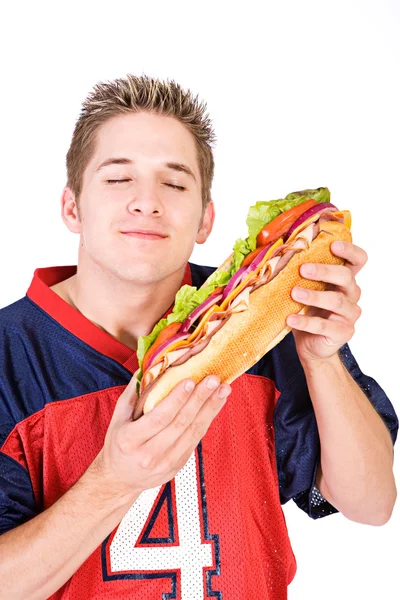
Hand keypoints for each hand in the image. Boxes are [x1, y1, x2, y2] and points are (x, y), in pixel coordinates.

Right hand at [94, 374, 230, 497]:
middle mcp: (149, 454)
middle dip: (200, 399)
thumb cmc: (118, 444)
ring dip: (211, 408)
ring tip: (223, 389)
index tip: (190, 380)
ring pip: (193, 432)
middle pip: (180, 423)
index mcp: (130, 440)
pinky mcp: (178, 465)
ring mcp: (166, 463)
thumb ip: (132, 394)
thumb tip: (148, 367)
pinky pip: (196, 439)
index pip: (158, 418)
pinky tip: (216, 404)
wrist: (120, 480)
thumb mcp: (117, 419)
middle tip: (214, 379)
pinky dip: (208, 420)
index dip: (176, 399)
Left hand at [286, 240, 367, 364]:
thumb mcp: (305, 289)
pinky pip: (324, 325)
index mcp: (345, 279)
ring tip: (294, 293)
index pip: (358, 260)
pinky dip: (305, 322)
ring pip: (336, 300)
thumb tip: (276, 256)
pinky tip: (290, 319)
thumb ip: (299, 274)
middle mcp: (351, 294)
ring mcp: (349, 314)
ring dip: (314, 295)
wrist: (310, 344)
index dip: (350, 250)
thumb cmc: (307, 311)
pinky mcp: (343, 332)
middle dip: (324, 271)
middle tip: (303, 269)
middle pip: (346, 277)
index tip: (333, 245)